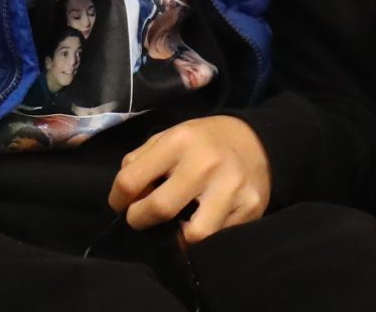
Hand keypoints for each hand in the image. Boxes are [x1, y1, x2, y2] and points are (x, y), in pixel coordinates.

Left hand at [108, 115, 270, 242]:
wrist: (257, 142)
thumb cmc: (203, 141)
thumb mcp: (169, 136)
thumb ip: (142, 160)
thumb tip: (123, 194)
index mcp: (179, 141)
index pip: (132, 179)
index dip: (118, 198)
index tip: (120, 204)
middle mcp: (205, 164)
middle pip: (160, 209)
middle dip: (140, 220)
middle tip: (141, 218)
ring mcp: (231, 189)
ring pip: (193, 235)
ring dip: (177, 237)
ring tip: (175, 226)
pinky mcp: (251, 209)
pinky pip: (219, 239)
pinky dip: (205, 239)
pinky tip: (201, 223)